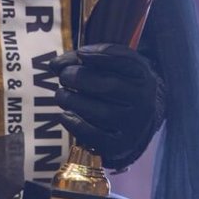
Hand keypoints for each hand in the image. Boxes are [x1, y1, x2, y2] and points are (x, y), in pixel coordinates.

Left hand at [46, 43, 164, 171]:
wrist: (134, 124)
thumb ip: (85, 60)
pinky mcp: (120, 145)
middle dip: (79, 77)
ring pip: (100, 112)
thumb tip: (55, 64)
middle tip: (64, 76)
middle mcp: (143, 101)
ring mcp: (133, 125)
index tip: (80, 53)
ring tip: (61, 95)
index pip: (125, 61)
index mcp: (143, 77)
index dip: (100, 54)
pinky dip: (75, 124)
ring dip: (72, 100)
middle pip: (108, 86)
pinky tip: (65, 115)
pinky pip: (94, 135)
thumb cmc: (117, 89)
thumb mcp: (112, 69)